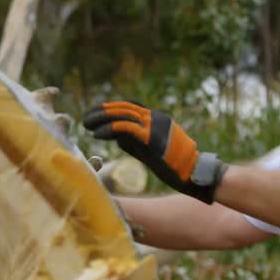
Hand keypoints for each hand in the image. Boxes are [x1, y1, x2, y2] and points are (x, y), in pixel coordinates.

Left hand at [82, 101, 226, 203]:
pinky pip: (124, 129)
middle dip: (102, 111)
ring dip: (101, 119)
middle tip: (86, 117)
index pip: (130, 107)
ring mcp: (154, 126)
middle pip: (124, 107)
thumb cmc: (175, 166)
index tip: (96, 113)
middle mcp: (155, 118)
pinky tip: (97, 134)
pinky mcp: (150, 137)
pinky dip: (109, 130)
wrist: (193, 172)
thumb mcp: (153, 150)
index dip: (111, 108)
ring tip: (86, 124)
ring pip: (122, 115)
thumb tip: (118, 138)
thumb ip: (136, 142)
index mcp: (157, 119)